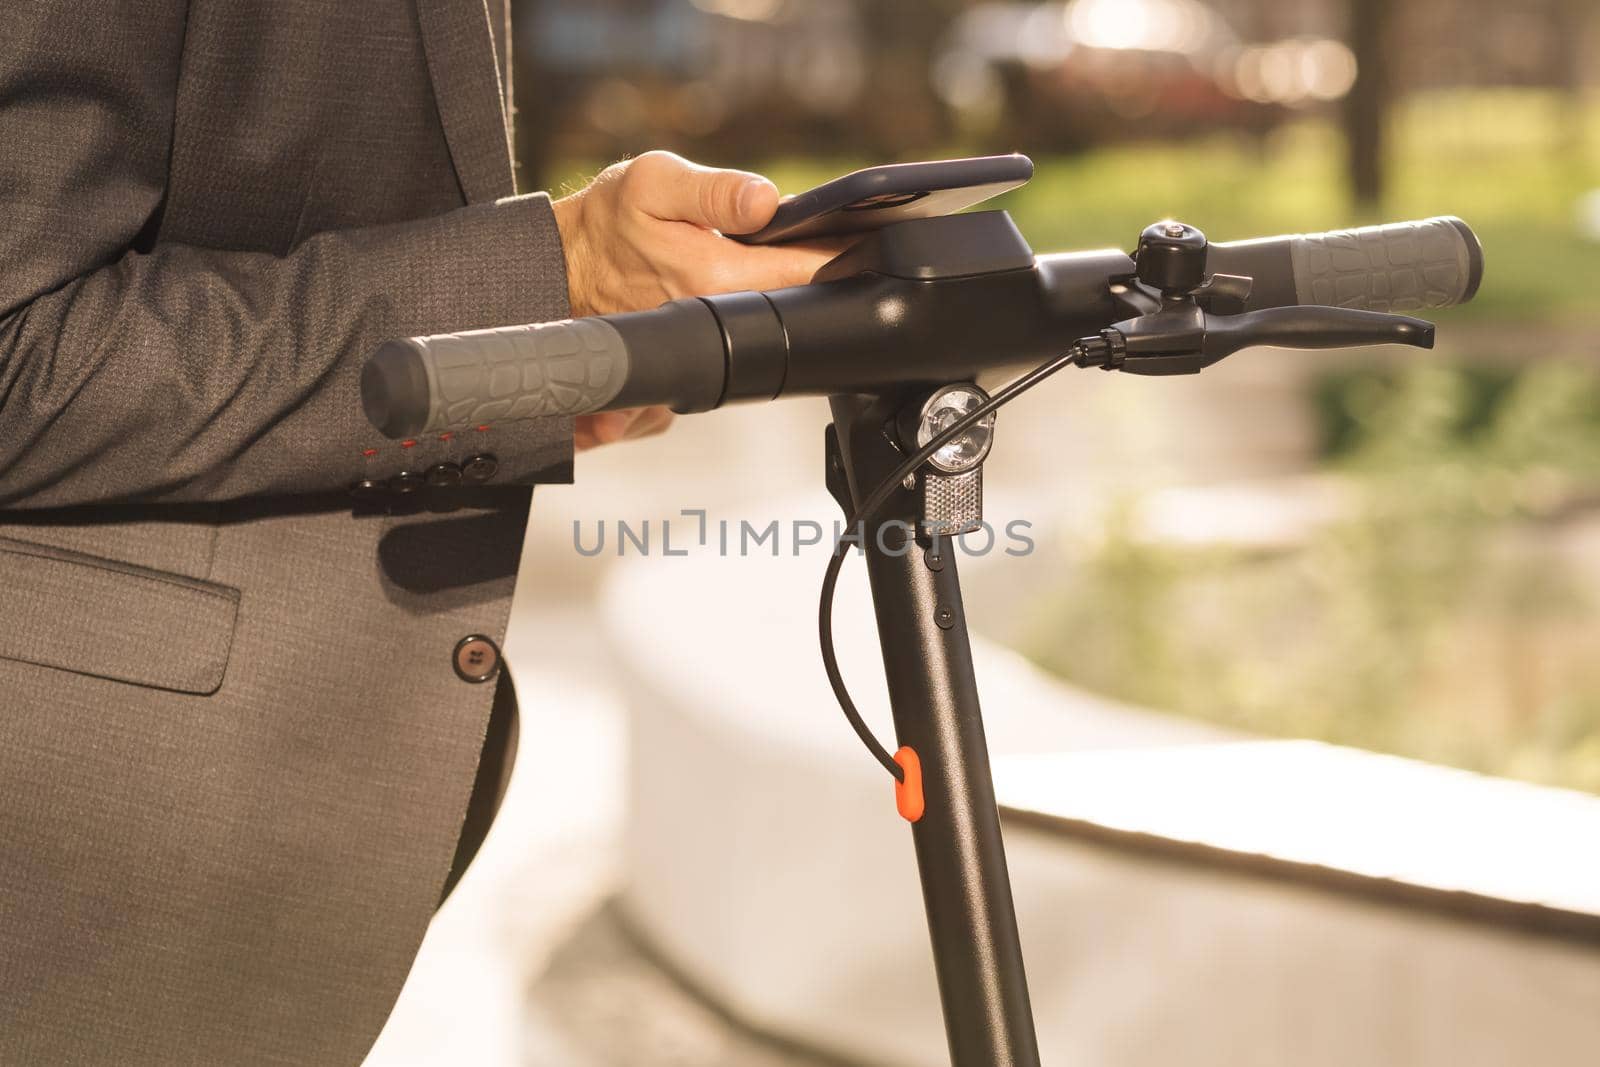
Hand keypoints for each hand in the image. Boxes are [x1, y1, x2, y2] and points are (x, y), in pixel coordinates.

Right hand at [551, 151, 841, 450]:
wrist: (564, 267)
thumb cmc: (607, 222)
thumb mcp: (653, 182)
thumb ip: (713, 191)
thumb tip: (766, 200)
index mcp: (714, 277)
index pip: (804, 270)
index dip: (842, 249)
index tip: (867, 232)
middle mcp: (717, 317)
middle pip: (800, 299)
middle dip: (828, 271)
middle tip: (852, 240)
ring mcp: (712, 338)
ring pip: (780, 317)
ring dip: (801, 291)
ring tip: (818, 256)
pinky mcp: (705, 347)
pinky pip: (756, 330)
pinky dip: (774, 306)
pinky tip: (776, 282)